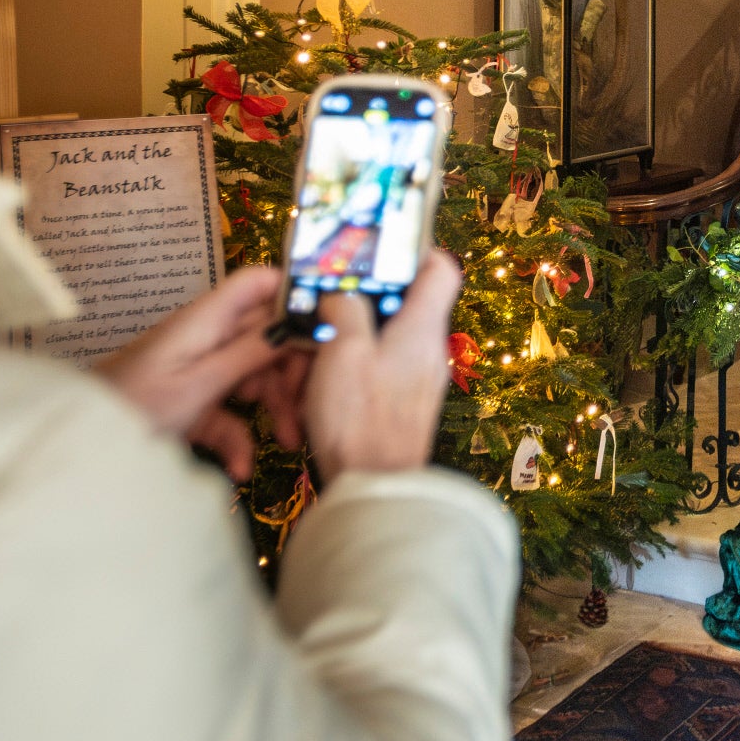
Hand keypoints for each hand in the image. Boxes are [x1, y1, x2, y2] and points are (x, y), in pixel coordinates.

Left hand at [97, 266, 305, 481]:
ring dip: (275, 408)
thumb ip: (250, 353)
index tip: (330, 326)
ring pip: (256, 375)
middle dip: (293, 369)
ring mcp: (201, 370)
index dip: (297, 294)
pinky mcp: (194, 402)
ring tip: (288, 443)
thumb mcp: (199, 382)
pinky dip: (239, 438)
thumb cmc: (135, 405)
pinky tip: (241, 468)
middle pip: (268, 335)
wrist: (85, 445)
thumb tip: (298, 324)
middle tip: (310, 403)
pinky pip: (230, 412)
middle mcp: (209, 337)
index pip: (260, 282)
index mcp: (208, 319)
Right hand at [300, 252, 464, 479]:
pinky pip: (367, 376)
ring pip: (372, 345)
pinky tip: (306, 399)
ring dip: (332, 353)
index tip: (375, 249)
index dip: (413, 250)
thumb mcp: (343, 351)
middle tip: (313, 319)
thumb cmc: (360, 420)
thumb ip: (345, 309)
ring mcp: (414, 380)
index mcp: (421, 328)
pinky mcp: (398, 405)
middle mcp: (425, 351)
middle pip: (393, 307)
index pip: (440, 269)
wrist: (373, 491)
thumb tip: (342, 294)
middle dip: (347, 312)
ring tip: (299, 374)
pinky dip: (336, 379)